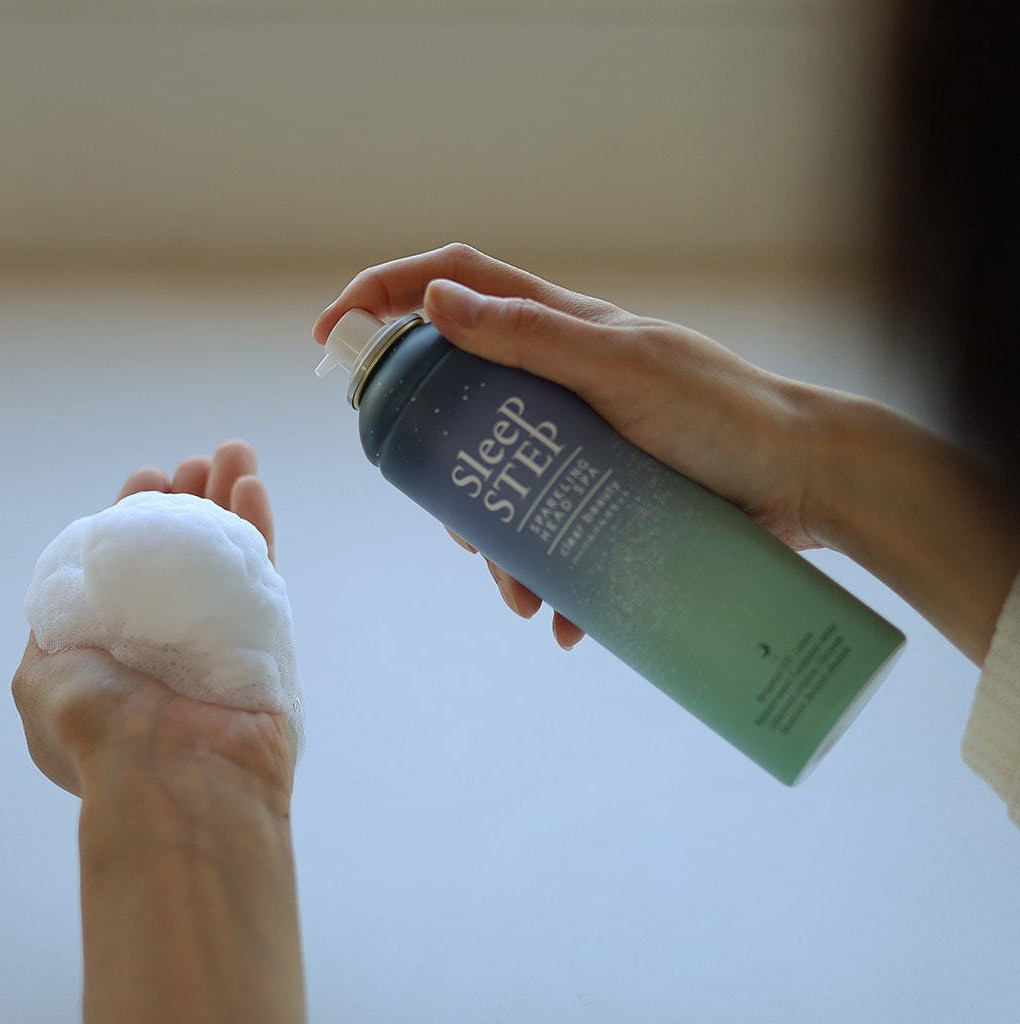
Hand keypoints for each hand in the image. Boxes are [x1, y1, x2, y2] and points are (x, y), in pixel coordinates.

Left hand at [12, 441, 296, 849]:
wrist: (174, 777)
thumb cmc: (97, 729)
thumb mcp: (40, 675)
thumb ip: (54, 624)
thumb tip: (71, 591)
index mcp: (111, 651)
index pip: (123, 569)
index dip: (130, 520)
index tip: (145, 480)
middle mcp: (165, 641)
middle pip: (178, 553)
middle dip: (186, 501)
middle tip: (194, 462)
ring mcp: (218, 638)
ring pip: (224, 554)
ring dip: (227, 499)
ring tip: (232, 453)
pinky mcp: (265, 640)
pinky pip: (261, 572)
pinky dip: (257, 526)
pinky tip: (252, 484)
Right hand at [314, 243, 829, 649]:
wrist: (807, 482)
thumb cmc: (723, 412)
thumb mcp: (620, 368)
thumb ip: (533, 336)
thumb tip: (435, 300)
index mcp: (559, 331)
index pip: (453, 288)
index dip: (383, 298)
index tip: (329, 340)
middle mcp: (560, 381)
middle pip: (461, 409)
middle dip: (443, 475)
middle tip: (458, 529)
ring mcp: (582, 441)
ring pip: (502, 488)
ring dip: (500, 552)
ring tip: (525, 600)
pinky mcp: (605, 494)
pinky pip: (553, 536)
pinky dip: (550, 581)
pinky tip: (566, 622)